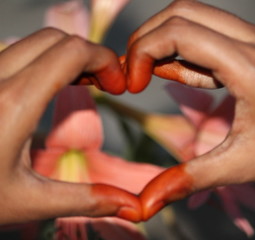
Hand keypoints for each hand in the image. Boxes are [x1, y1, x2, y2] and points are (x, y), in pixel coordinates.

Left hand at [0, 28, 140, 223]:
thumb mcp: (30, 201)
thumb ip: (87, 199)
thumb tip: (131, 205)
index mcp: (12, 104)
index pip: (71, 52)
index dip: (105, 60)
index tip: (118, 84)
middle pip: (57, 39)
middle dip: (90, 55)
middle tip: (105, 85)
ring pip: (36, 41)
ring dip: (68, 57)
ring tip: (84, 84)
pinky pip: (17, 53)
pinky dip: (46, 61)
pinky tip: (52, 86)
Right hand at [123, 0, 254, 219]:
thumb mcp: (242, 165)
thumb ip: (190, 179)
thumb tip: (147, 203)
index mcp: (250, 65)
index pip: (179, 31)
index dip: (142, 52)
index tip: (132, 84)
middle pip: (182, 10)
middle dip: (147, 37)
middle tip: (135, 73)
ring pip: (198, 15)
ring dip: (168, 41)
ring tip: (158, 76)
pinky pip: (216, 31)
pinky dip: (190, 47)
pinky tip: (191, 76)